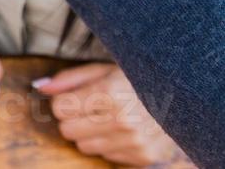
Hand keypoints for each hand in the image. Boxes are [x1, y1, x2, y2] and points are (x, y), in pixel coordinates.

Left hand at [36, 62, 181, 165]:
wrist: (184, 97)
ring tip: (106, 117)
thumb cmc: (137, 78)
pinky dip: (108, 144)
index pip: (60, 108)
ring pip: (84, 146)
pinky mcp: (143, 157)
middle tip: (90, 107)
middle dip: (73, 118)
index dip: (64, 101)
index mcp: (110, 92)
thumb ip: (70, 79)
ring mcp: (134, 141)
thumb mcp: (104, 68)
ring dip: (89, 133)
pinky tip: (121, 130)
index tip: (75, 96)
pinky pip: (105, 156)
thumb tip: (39, 86)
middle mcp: (122, 120)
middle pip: (68, 130)